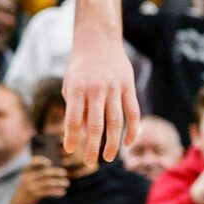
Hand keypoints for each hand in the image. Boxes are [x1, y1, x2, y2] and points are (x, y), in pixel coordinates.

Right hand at [7, 159, 70, 203]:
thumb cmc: (20, 195)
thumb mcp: (22, 183)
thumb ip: (31, 176)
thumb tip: (46, 170)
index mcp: (23, 174)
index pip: (31, 163)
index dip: (40, 161)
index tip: (49, 162)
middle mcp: (27, 178)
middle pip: (45, 172)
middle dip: (56, 172)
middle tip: (64, 173)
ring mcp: (31, 186)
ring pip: (49, 182)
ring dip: (59, 182)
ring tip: (66, 183)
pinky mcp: (35, 194)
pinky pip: (49, 191)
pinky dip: (57, 191)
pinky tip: (62, 192)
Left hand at [59, 32, 140, 164]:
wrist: (99, 40)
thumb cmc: (80, 66)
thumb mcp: (70, 84)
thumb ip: (76, 108)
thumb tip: (85, 134)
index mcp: (77, 89)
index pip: (73, 120)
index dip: (71, 138)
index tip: (70, 150)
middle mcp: (96, 90)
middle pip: (95, 126)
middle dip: (92, 147)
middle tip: (89, 162)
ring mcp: (114, 88)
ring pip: (116, 122)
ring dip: (113, 143)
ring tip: (108, 157)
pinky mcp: (128, 87)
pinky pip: (133, 112)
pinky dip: (132, 129)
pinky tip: (129, 142)